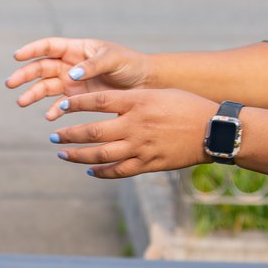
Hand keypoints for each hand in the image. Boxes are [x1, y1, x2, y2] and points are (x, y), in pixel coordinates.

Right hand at [6, 37, 151, 120]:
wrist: (145, 83)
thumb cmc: (131, 64)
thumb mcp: (114, 59)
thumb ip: (92, 66)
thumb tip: (71, 74)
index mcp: (77, 49)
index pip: (49, 46)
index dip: (32, 50)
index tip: (17, 57)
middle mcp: (70, 64)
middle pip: (41, 68)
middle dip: (25, 75)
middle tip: (10, 84)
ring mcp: (72, 82)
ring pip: (45, 87)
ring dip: (32, 94)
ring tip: (21, 102)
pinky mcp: (78, 98)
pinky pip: (60, 105)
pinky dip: (54, 111)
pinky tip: (50, 118)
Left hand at [47, 89, 216, 178]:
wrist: (214, 130)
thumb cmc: (187, 107)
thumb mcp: (158, 94)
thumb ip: (131, 101)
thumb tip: (105, 106)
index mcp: (138, 102)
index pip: (98, 101)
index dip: (75, 104)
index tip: (60, 106)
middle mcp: (136, 125)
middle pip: (93, 131)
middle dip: (69, 135)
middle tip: (53, 137)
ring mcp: (141, 147)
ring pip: (100, 154)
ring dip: (77, 156)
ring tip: (62, 154)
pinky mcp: (148, 164)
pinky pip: (119, 171)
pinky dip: (101, 172)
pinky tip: (89, 171)